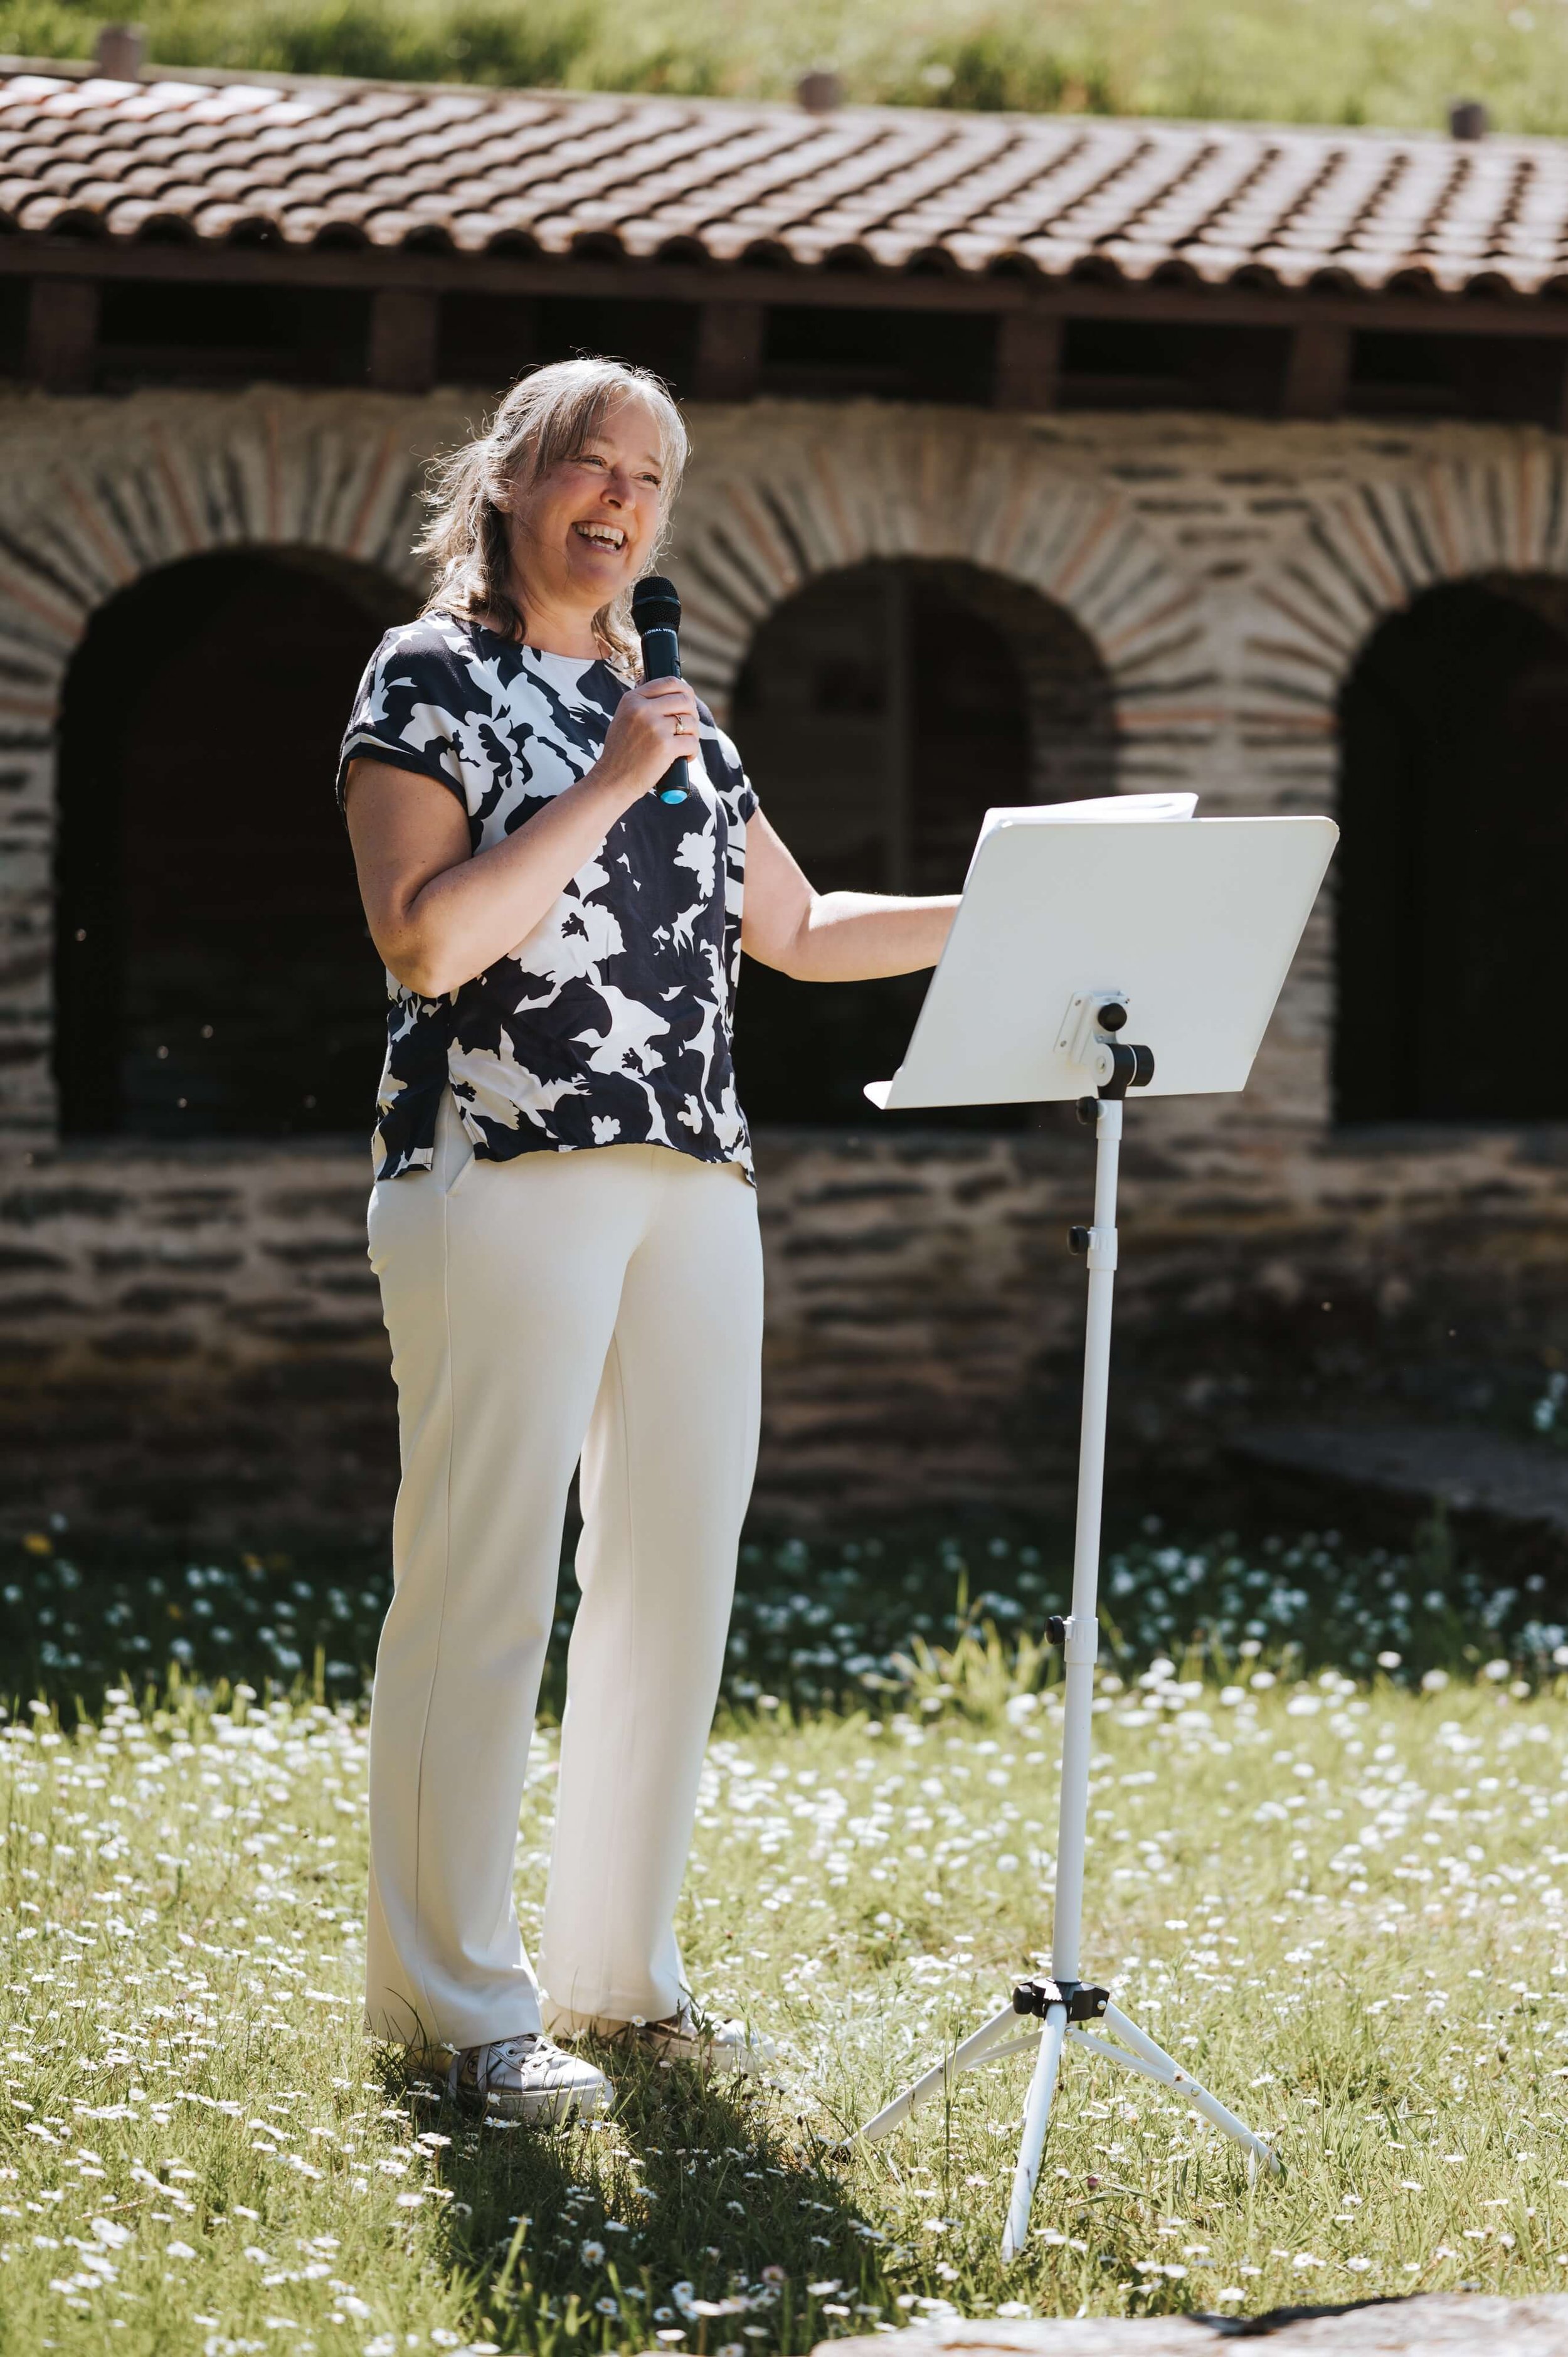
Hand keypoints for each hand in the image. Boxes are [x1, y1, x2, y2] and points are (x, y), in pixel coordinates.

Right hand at [590, 675, 702, 809]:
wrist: (612, 780)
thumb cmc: (621, 752)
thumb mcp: (624, 718)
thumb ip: (642, 703)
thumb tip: (671, 691)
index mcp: (632, 699)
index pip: (669, 682)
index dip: (685, 691)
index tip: (688, 702)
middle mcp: (643, 709)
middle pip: (685, 700)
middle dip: (692, 714)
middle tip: (689, 728)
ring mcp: (654, 727)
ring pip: (691, 721)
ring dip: (693, 735)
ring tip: (684, 745)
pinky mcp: (665, 746)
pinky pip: (692, 742)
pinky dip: (692, 752)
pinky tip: (685, 757)